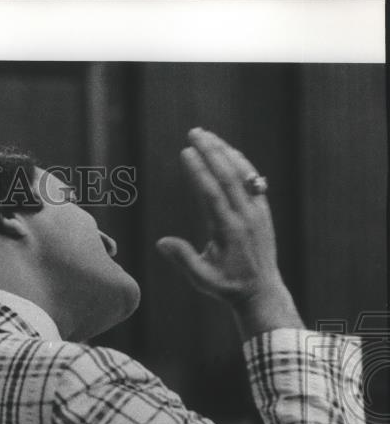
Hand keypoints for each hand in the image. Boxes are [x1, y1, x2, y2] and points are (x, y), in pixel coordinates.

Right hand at [157, 128, 302, 338]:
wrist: (261, 290)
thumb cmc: (227, 286)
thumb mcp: (202, 279)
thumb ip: (183, 259)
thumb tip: (161, 242)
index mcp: (229, 231)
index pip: (212, 194)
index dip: (198, 172)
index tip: (186, 152)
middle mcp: (246, 216)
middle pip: (228, 176)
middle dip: (211, 151)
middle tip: (194, 132)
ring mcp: (257, 211)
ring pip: (242, 173)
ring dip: (225, 151)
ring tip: (207, 135)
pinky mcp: (262, 210)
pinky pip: (252, 179)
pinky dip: (239, 162)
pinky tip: (227, 151)